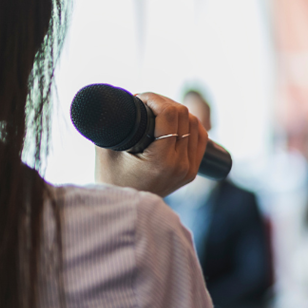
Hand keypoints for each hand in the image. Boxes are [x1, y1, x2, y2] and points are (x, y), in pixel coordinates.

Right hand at [94, 92, 208, 196]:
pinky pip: (200, 137)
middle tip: (145, 103)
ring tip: (157, 111)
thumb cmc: (110, 181)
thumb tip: (115, 99)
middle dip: (163, 102)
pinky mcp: (191, 171)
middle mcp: (180, 165)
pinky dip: (190, 124)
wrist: (122, 210)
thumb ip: (110, 124)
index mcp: (161, 160)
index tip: (139, 98)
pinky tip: (176, 121)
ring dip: (177, 112)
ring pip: (194, 123)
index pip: (169, 114)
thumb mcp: (106, 150)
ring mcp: (188, 169)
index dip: (154, 98)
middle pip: (183, 115)